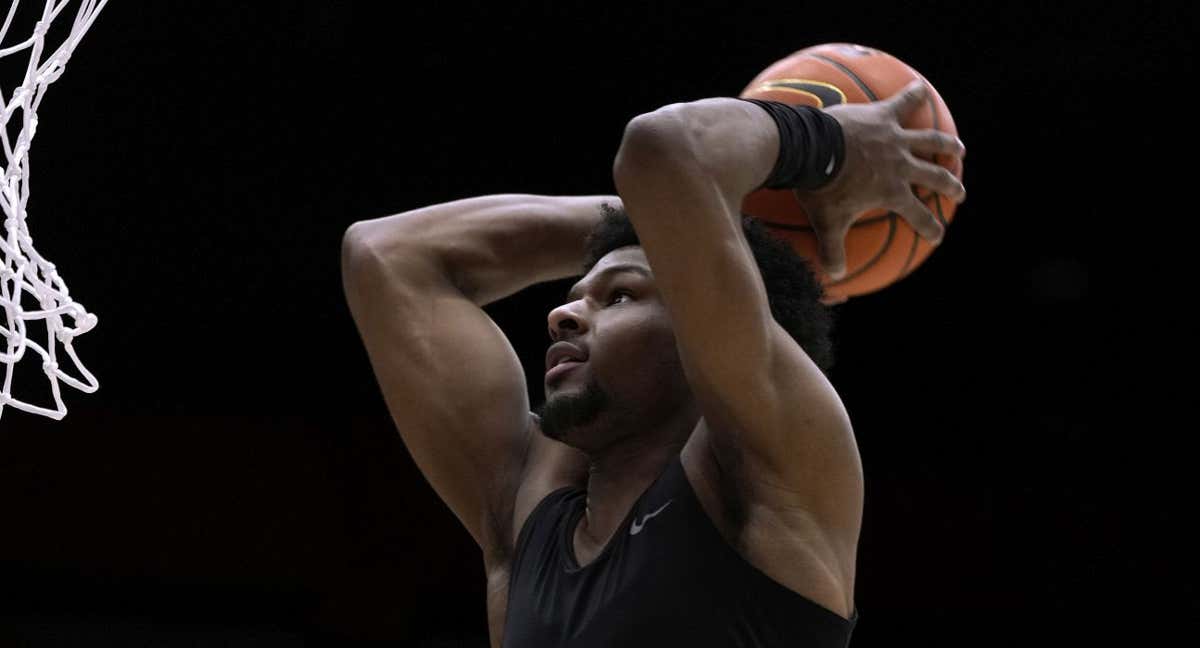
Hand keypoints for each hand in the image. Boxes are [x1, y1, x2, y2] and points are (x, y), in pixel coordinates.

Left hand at [794, 80, 965, 280]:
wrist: (812, 149)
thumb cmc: (820, 188)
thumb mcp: (826, 221)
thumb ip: (831, 249)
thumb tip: (834, 276)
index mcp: (891, 192)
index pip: (918, 216)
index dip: (930, 227)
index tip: (937, 236)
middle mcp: (901, 165)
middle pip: (935, 176)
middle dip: (950, 186)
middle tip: (959, 193)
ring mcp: (895, 139)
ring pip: (931, 141)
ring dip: (947, 144)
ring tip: (959, 148)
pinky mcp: (884, 116)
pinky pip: (904, 102)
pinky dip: (914, 95)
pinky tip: (920, 87)